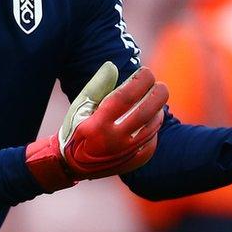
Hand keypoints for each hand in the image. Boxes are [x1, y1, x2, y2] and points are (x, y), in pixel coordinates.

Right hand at [25, 62, 167, 191]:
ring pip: (152, 127)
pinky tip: (149, 120)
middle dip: (158, 94)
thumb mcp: (80, 106)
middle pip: (145, 112)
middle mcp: (112, 141)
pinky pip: (152, 143)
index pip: (126, 96)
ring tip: (154, 100)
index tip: (146, 71)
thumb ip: (96, 86)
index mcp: (97, 124)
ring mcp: (125, 154)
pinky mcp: (133, 163)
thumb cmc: (76, 128)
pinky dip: (153, 129)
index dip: (140, 80)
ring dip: (158, 110)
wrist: (71, 165)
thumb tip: (113, 66)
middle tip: (159, 85)